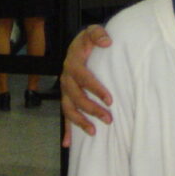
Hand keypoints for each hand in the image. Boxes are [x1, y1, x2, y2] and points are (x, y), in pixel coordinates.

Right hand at [60, 24, 114, 146]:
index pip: (84, 78)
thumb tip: (107, 42)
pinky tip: (68, 144)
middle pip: (76, 97)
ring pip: (69, 109)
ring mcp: (65, 90)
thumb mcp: (92, 31)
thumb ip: (98, 34)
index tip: (110, 99)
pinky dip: (66, 130)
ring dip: (80, 122)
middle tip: (109, 119)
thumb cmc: (89, 40)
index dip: (96, 89)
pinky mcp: (67, 98)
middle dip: (92, 110)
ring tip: (94, 132)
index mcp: (73, 64)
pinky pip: (64, 115)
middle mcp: (66, 79)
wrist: (78, 45)